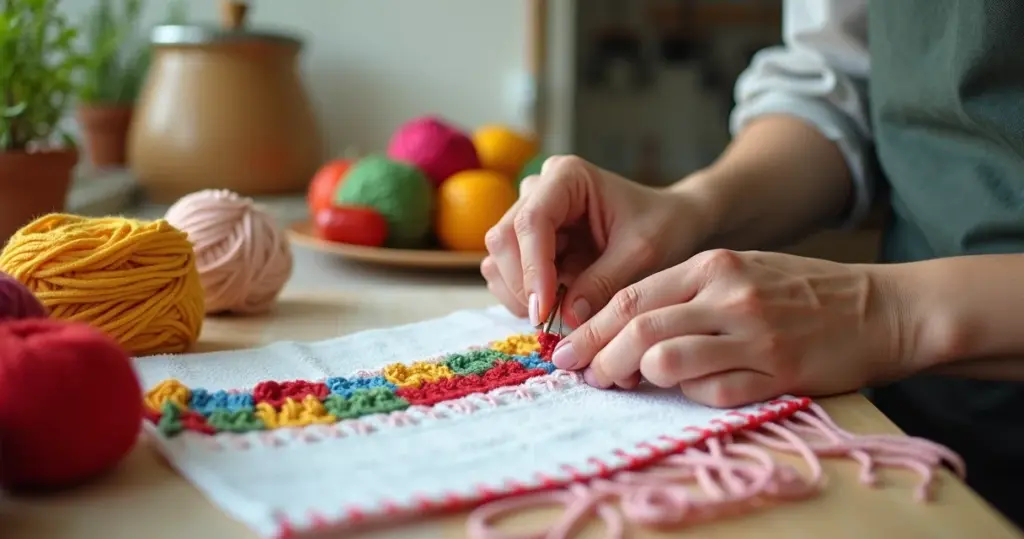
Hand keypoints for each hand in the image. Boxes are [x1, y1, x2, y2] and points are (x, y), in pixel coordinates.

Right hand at [481, 155, 712, 326]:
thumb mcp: (643, 255)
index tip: (543, 311)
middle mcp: (539, 189)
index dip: (532, 269)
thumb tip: (566, 316)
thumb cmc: (662, 226)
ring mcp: (528, 214)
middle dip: (522, 285)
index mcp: (567, 176)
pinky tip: (554, 306)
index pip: (532, 221)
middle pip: (504, 239)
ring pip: (498, 259)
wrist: (670, 221)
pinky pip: (506, 273)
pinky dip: (523, 297)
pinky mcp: (527, 241)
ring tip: (557, 313)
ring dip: (520, 294)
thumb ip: (604, 282)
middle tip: (549, 322)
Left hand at [552, 249, 915, 406]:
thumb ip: (687, 293)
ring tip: (624, 385)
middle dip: (598, 356)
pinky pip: (714, 391)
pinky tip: (686, 392)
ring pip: (666, 359)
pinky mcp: (778, 372)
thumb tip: (625, 328)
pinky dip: (690, 396)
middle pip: (638, 328)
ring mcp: (754, 335)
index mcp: (713, 266)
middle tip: (582, 375)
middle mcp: (729, 295)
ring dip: (635, 377)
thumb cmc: (800, 290)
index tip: (564, 351)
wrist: (880, 308)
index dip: (591, 328)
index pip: (632, 296)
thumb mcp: (741, 270)